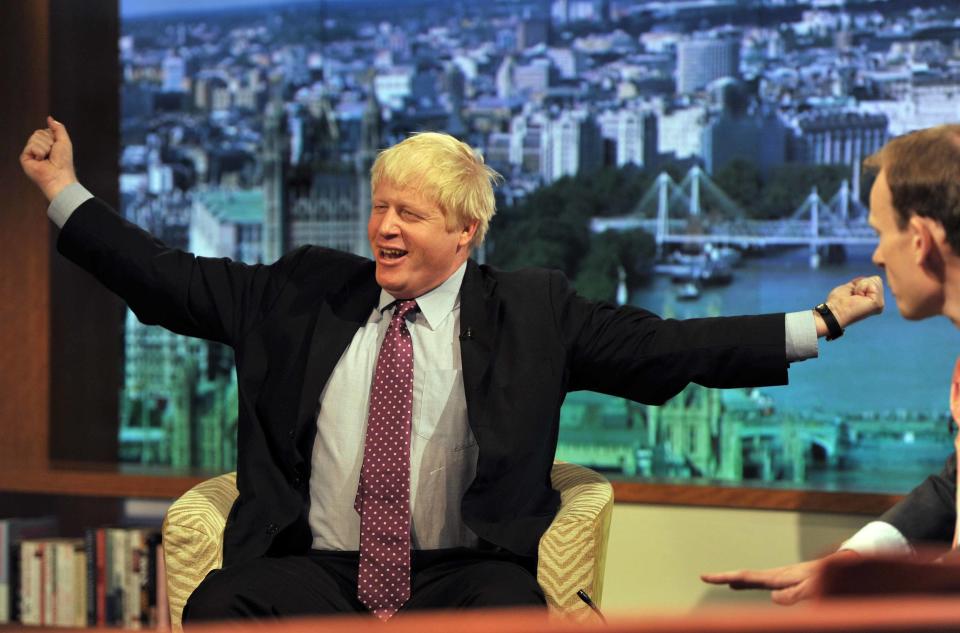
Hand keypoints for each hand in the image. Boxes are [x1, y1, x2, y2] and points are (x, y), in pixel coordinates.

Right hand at [19, 116, 77, 201]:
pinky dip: (39, 152)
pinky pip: (31, 145)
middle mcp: (38, 148)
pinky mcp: (25, 157)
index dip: (53, 137)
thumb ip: (58, 128)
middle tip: (52, 154)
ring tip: (47, 158)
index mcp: (47, 144)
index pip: (45, 131)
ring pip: (35, 138)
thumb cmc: (64, 162)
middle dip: (49, 142)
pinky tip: (41, 161)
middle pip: (39, 133)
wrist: (59, 176)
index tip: (58, 148)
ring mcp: (31, 152)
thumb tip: (50, 118)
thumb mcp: (64, 141)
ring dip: (45, 148)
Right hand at [700, 550, 859, 604]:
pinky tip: (757, 586)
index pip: (747, 576)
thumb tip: (771, 599)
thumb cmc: (831, 577)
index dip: (724, 576)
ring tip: (727, 581)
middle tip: (706, 576)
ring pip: (757, 577)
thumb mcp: (813, 588)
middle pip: (748, 575)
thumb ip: (794, 594)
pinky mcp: (793, 579)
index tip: (704, 575)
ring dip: (740, 580)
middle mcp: (780, 574)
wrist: (848, 563)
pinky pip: (767, 581)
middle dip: (726, 576)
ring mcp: (786, 576)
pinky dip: (754, 582)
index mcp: (779, 576)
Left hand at [817, 275, 883, 334]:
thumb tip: (871, 278)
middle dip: (862, 284)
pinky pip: (873, 285)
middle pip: (877, 279)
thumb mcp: (851, 287)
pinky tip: (857, 298)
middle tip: (853, 296)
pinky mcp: (878, 304)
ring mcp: (880, 304)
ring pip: (876, 280)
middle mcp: (879, 303)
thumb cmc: (838, 302)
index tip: (852, 294)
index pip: (874, 280)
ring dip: (861, 286)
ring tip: (855, 297)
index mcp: (873, 300)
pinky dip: (861, 288)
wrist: (835, 312)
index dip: (860, 283)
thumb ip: (861, 283)